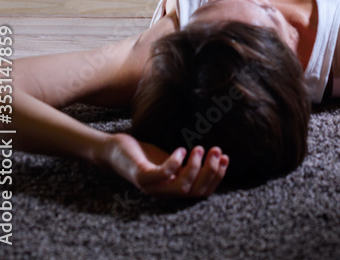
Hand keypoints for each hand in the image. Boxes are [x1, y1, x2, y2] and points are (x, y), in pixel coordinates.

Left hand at [99, 132, 228, 198]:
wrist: (114, 152)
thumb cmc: (144, 157)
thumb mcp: (170, 161)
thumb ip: (187, 165)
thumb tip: (213, 156)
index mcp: (173, 190)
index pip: (201, 192)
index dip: (216, 177)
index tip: (225, 157)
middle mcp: (164, 193)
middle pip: (195, 192)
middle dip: (210, 172)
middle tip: (216, 150)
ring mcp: (152, 187)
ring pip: (181, 187)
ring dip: (195, 167)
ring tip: (199, 147)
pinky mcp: (141, 176)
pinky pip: (162, 175)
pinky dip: (175, 163)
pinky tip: (180, 149)